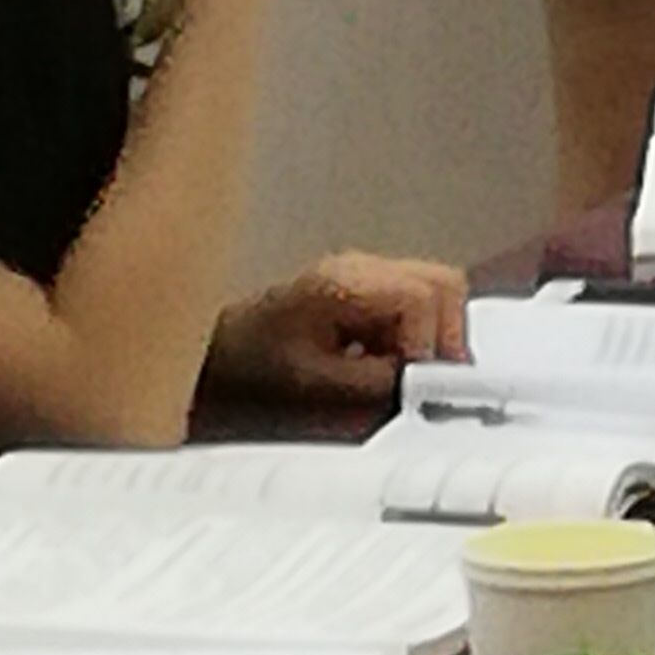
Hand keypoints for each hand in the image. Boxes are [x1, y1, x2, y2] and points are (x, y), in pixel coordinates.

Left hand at [208, 251, 471, 404]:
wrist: (208, 358)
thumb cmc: (247, 372)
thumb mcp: (313, 387)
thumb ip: (376, 384)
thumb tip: (427, 388)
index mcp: (346, 282)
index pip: (424, 297)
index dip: (431, 345)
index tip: (424, 387)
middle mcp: (361, 266)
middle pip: (441, 283)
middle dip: (446, 335)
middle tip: (432, 381)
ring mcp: (364, 274)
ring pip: (434, 290)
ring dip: (431, 336)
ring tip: (405, 375)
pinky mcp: (364, 290)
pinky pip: (413, 304)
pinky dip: (414, 336)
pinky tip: (386, 365)